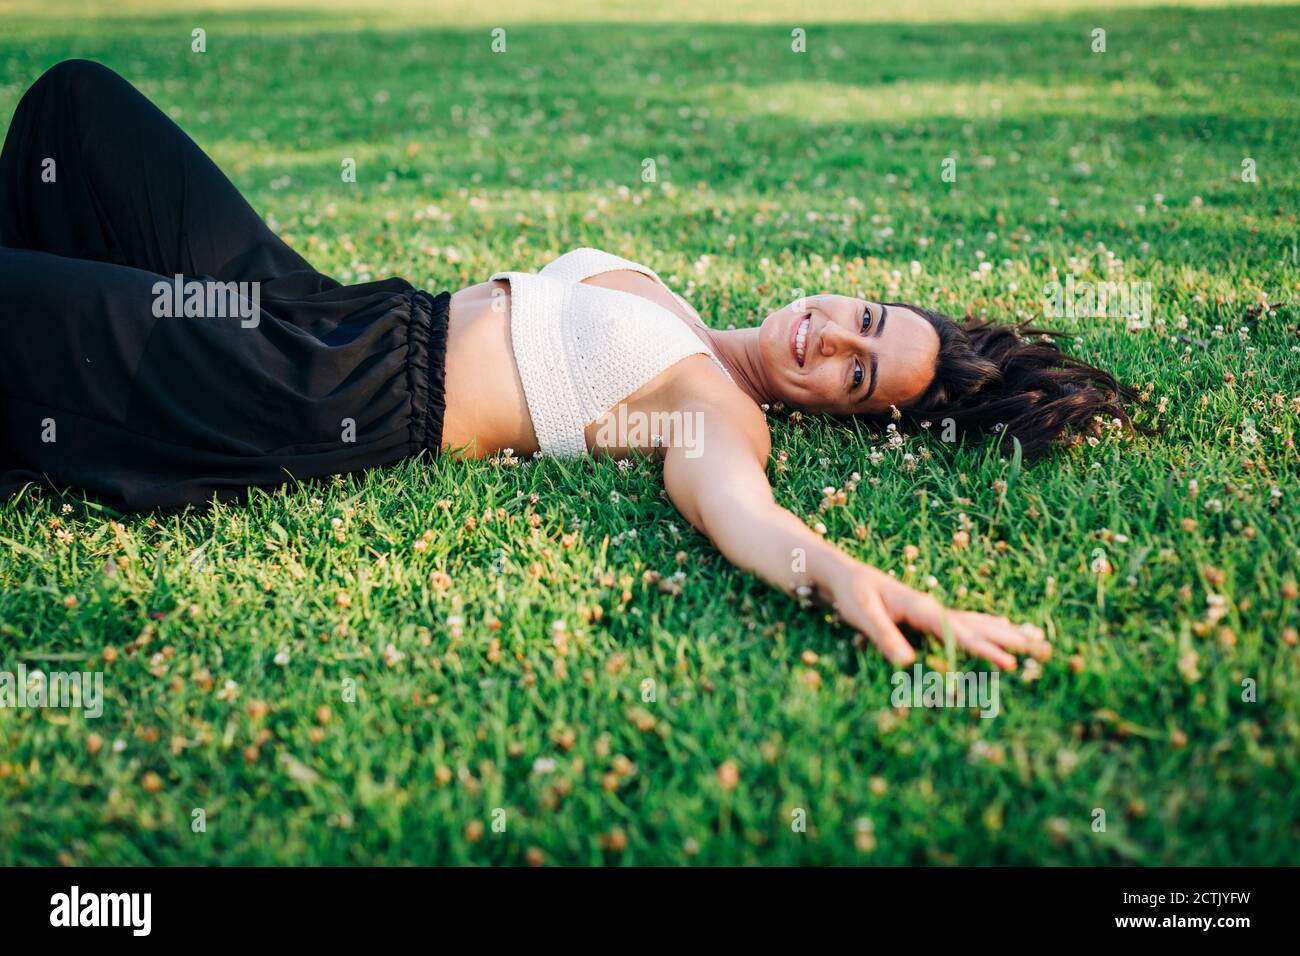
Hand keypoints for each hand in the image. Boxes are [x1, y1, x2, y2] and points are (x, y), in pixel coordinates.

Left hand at [826, 561, 1049, 670]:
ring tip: (1035, 640)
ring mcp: (932, 610)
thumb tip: (907, 664)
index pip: (959, 633)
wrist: (841, 574)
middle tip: (1044, 650)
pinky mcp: (926, 615)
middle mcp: (933, 608)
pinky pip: (964, 622)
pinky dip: (987, 626)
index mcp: (922, 608)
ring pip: (977, 622)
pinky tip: (1001, 628)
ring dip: (1005, 632)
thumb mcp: (864, 614)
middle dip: (1010, 639)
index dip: (984, 650)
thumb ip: (885, 637)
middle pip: (979, 625)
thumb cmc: (851, 594)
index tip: (1009, 664)